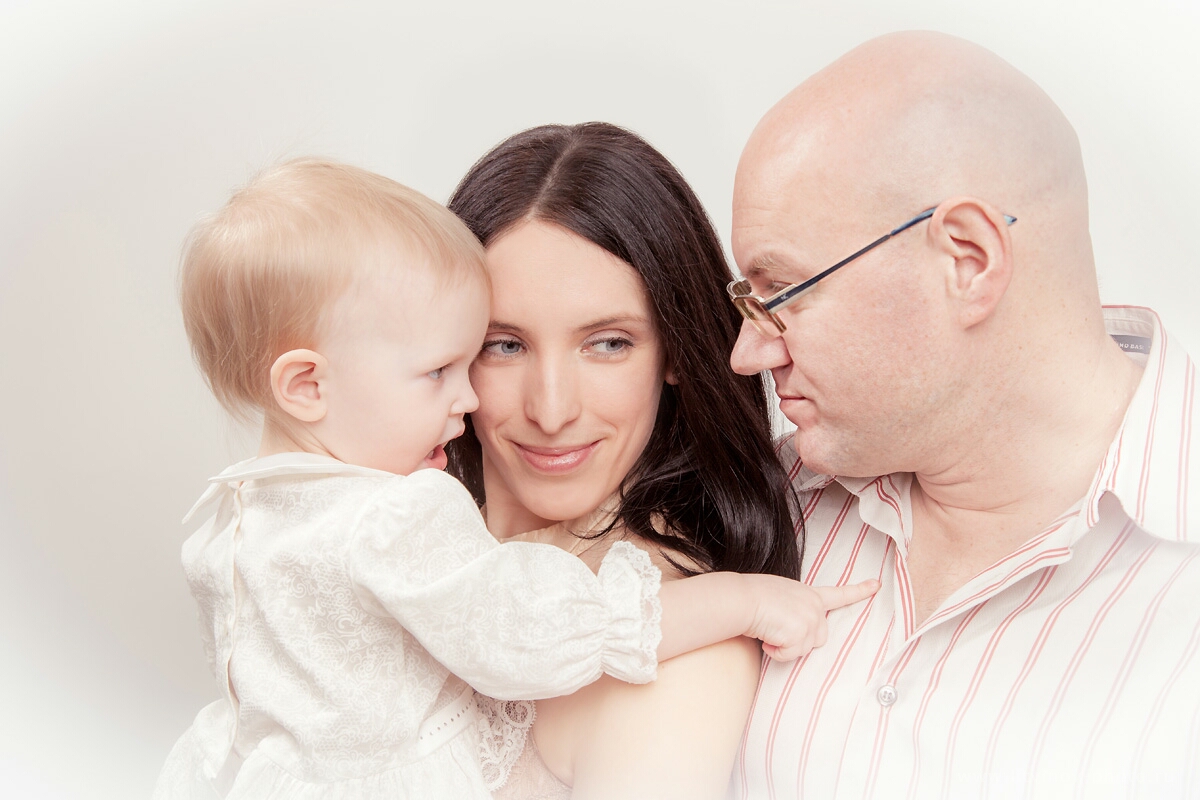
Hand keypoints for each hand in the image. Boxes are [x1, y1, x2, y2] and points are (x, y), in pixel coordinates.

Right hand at [747, 577, 879, 661]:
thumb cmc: (751, 596)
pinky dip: (776, 651)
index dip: (859, 591)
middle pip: (819, 637)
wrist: (741, 598)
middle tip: (776, 629)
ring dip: (784, 646)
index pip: (838, 594)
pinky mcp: (801, 633)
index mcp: (808, 594)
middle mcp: (814, 606)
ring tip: (768, 629)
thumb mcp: (780, 595)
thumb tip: (789, 626)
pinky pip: (790, 655)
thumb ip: (794, 607)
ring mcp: (810, 619)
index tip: (876, 585)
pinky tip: (766, 636)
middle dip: (798, 640)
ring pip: (803, 649)